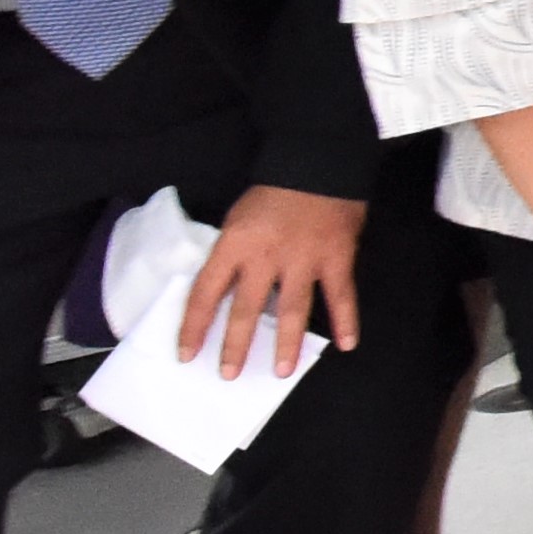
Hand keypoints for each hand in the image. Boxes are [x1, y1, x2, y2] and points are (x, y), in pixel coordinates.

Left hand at [174, 181, 369, 377]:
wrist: (317, 160)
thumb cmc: (274, 190)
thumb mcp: (238, 218)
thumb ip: (234, 254)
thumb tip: (229, 289)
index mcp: (234, 245)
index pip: (205, 293)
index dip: (193, 326)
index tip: (186, 354)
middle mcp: (265, 257)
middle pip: (246, 309)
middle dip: (236, 345)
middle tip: (229, 374)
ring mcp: (303, 259)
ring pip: (292, 310)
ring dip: (287, 344)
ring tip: (282, 371)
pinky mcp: (336, 257)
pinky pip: (340, 295)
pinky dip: (345, 320)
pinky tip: (346, 344)